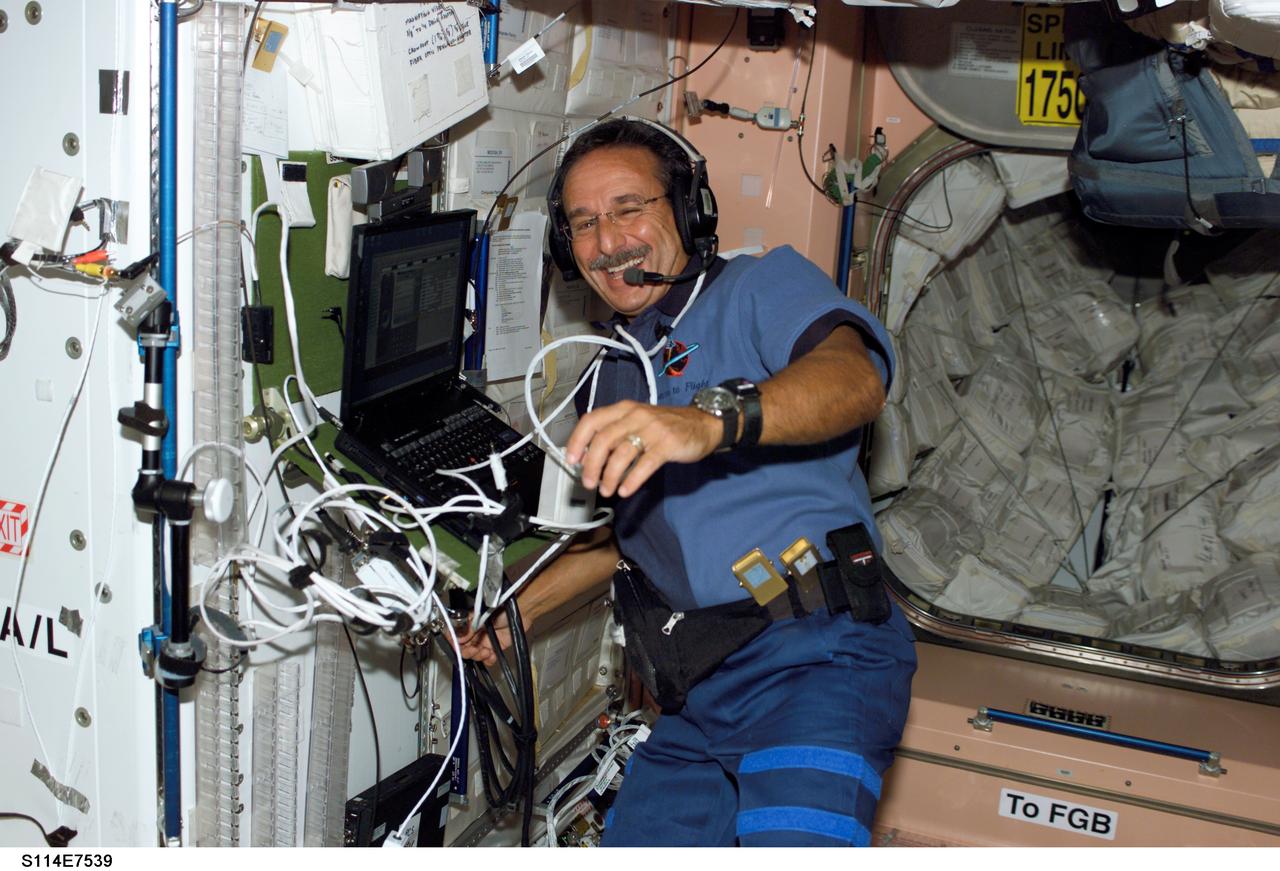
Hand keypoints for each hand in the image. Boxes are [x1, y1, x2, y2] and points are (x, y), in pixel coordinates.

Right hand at [454, 611, 522, 666]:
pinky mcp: (495, 647)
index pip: (455, 637)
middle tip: (474, 650)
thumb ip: (468, 627)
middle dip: (467, 652)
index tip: (457, 648)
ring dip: (478, 656)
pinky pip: (487, 659)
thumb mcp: (480, 615)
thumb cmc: (502, 605)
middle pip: (463, 649)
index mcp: (468, 624)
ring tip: (486, 651)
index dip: (454, 644)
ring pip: (474, 656)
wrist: (520, 610)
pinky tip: (492, 654)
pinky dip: (488, 659)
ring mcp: (484, 641)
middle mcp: (474, 633)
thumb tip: (457, 637)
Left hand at [565, 399, 720, 498]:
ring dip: (610, 476)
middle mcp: (635, 416)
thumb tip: (586, 458)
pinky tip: (625, 490)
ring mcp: (652, 429)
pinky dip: (632, 480)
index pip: (592, 420)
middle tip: (588, 482)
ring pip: (622, 453)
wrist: (702, 423)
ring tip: (607, 490)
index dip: (577, 440)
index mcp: (623, 409)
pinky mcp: (667, 444)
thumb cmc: (665, 426)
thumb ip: (613, 435)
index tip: (571, 459)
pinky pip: (644, 464)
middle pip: (604, 440)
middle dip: (591, 464)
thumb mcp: (636, 423)